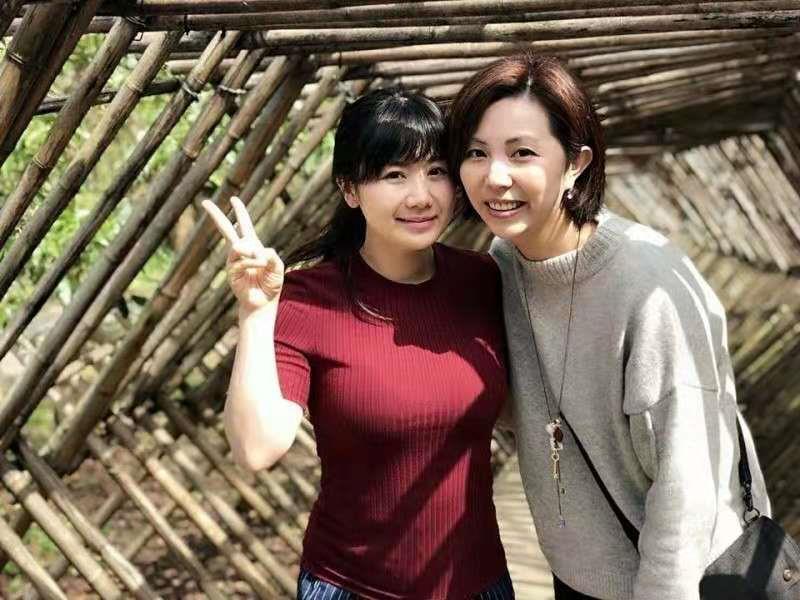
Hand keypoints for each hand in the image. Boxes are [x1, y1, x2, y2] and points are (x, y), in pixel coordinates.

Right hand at [202, 196, 284, 312]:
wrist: (264, 302)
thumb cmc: (271, 284)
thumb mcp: (277, 266)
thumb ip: (270, 254)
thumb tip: (255, 251)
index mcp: (253, 245)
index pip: (245, 225)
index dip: (240, 213)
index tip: (234, 199)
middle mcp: (240, 251)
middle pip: (226, 229)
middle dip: (216, 215)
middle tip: (204, 202)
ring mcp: (233, 261)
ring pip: (238, 245)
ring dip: (252, 252)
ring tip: (262, 263)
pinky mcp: (231, 271)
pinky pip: (241, 260)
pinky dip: (253, 262)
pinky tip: (260, 266)